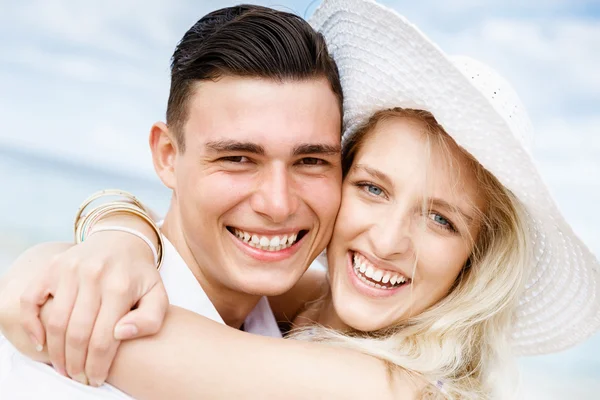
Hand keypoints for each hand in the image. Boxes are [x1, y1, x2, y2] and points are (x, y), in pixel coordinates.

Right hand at [20, 231, 167, 386]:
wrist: (122, 239)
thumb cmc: (139, 274)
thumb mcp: (157, 294)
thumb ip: (150, 319)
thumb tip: (121, 333)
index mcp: (120, 286)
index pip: (103, 338)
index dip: (98, 366)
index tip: (96, 379)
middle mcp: (93, 276)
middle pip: (77, 334)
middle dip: (76, 364)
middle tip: (78, 377)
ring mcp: (69, 270)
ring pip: (55, 322)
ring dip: (56, 352)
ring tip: (64, 368)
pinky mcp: (51, 267)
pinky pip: (30, 300)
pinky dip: (31, 324)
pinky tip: (42, 343)